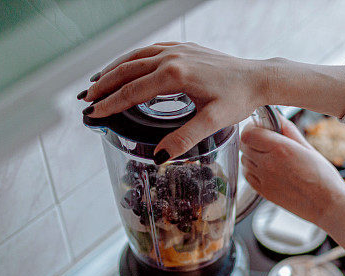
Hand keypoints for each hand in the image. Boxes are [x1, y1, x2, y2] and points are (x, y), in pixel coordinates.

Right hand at [82, 42, 268, 162]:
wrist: (258, 78)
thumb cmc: (239, 99)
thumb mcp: (213, 122)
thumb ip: (184, 139)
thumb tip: (160, 157)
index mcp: (175, 76)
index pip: (132, 91)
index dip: (110, 104)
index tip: (93, 114)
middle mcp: (172, 57)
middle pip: (127, 71)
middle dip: (104, 86)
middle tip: (85, 100)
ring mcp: (178, 49)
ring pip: (135, 57)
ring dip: (114, 70)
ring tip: (97, 83)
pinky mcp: (184, 48)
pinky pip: (149, 51)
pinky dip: (132, 60)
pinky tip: (127, 67)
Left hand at [241, 117, 344, 253]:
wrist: (327, 205)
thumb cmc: (324, 178)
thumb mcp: (308, 148)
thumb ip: (289, 131)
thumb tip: (278, 118)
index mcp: (280, 149)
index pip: (248, 133)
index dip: (252, 128)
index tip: (259, 127)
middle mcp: (268, 164)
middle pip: (244, 146)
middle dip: (252, 140)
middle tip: (265, 141)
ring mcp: (264, 180)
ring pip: (245, 161)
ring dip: (252, 156)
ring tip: (268, 157)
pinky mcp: (264, 193)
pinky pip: (248, 176)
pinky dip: (252, 171)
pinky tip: (267, 170)